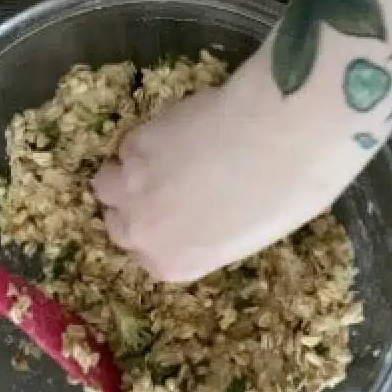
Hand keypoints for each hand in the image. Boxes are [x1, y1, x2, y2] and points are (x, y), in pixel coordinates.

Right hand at [92, 62, 357, 283]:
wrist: (278, 138)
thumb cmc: (284, 194)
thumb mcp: (250, 232)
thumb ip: (214, 231)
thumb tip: (213, 211)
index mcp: (175, 264)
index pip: (145, 256)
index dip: (156, 233)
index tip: (168, 215)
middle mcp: (145, 232)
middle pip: (118, 224)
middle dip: (134, 207)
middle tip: (161, 184)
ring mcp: (134, 184)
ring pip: (106, 182)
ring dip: (126, 172)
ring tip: (159, 155)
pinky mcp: (137, 141)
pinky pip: (128, 144)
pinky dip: (146, 138)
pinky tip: (177, 127)